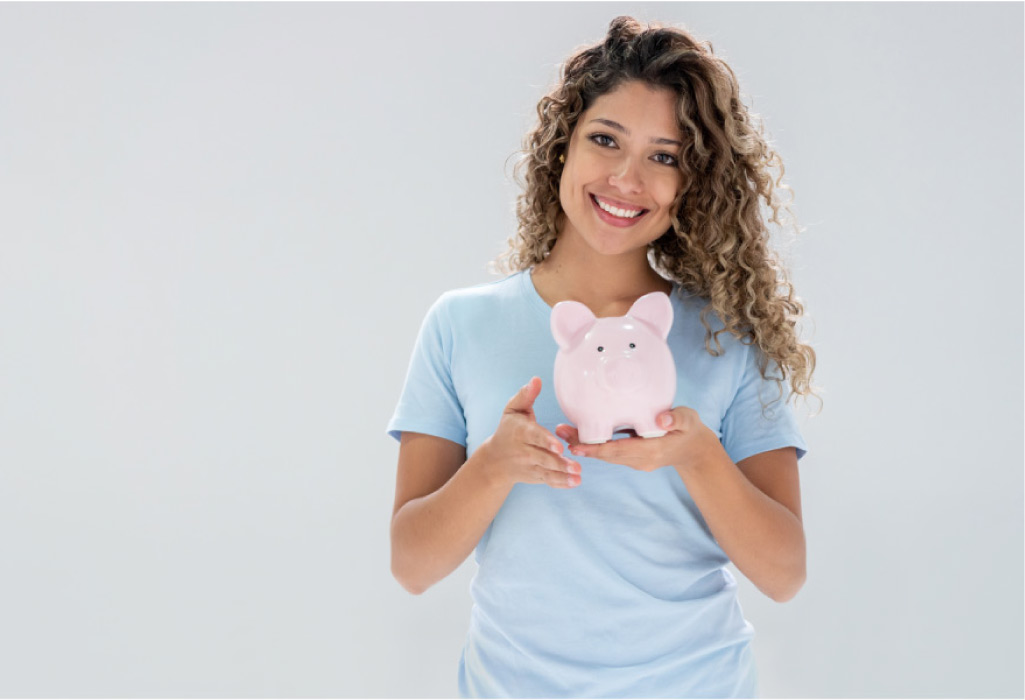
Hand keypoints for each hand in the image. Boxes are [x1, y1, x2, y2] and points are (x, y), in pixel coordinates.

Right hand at [476, 377, 581, 488]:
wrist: (495, 460)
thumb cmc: (509, 429)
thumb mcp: (513, 410)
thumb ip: (526, 395)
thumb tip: (537, 379)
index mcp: (520, 432)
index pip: (534, 436)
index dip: (546, 441)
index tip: (558, 446)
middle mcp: (524, 451)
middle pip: (543, 457)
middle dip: (559, 462)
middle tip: (575, 466)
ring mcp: (530, 466)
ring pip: (547, 471)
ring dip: (563, 475)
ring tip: (578, 476)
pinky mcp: (535, 476)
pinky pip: (548, 480)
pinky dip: (561, 483)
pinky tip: (575, 482)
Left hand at [555, 406, 719, 472]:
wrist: (694, 450)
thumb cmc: (689, 429)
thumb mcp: (688, 420)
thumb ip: (676, 418)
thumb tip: (662, 419)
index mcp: (652, 450)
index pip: (619, 451)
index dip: (596, 449)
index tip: (576, 446)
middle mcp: (641, 459)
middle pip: (607, 455)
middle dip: (583, 446)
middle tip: (559, 432)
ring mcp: (636, 461)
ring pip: (606, 456)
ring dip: (585, 446)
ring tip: (562, 432)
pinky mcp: (633, 458)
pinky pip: (611, 453)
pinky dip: (596, 446)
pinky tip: (580, 434)